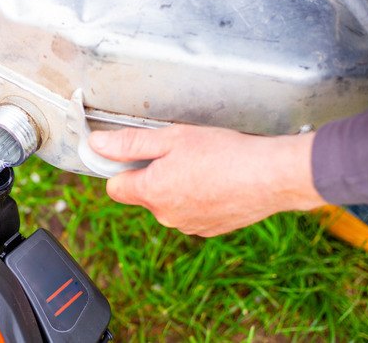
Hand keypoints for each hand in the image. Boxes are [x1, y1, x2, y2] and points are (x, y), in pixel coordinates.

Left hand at [88, 125, 326, 236]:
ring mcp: (189, 226)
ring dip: (177, 186)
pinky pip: (191, 212)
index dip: (121, 168)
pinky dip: (198, 197)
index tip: (134, 154)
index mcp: (151, 193)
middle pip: (143, 194)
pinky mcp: (210, 230)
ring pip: (169, 203)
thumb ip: (129, 143)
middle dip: (154, 174)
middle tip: (179, 153)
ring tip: (203, 165)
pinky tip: (216, 181)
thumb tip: (95, 146)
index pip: (115, 187)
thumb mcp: (170, 138)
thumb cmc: (223, 153)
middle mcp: (166, 216)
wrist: (272, 176)